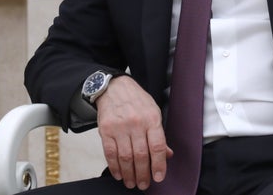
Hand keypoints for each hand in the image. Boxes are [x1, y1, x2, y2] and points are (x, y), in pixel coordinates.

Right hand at [95, 75, 172, 189]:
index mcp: (151, 119)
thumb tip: (167, 155)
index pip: (157, 146)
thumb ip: (159, 134)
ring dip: (129, 174)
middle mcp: (136, 123)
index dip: (159, 165)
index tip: (159, 177)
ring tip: (132, 183)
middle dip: (143, 174)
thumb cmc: (136, 100)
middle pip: (141, 155)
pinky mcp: (105, 130)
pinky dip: (114, 166)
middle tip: (143, 184)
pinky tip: (119, 174)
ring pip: (125, 157)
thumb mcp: (153, 112)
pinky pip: (110, 153)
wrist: (114, 87)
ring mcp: (120, 127)